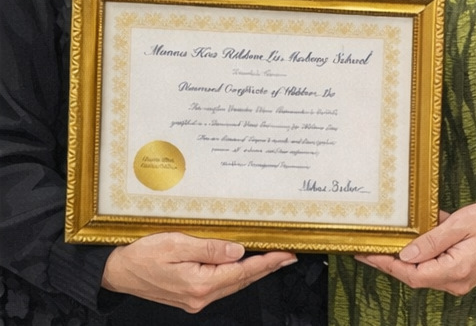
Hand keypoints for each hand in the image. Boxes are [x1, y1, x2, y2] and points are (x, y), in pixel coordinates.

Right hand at [101, 232, 296, 312]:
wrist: (119, 271)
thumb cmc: (143, 254)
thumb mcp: (176, 244)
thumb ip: (209, 248)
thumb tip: (238, 251)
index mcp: (199, 284)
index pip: (242, 272)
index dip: (267, 263)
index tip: (285, 254)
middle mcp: (200, 296)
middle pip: (241, 281)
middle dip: (266, 268)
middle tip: (287, 256)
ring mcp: (195, 299)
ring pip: (232, 284)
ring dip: (253, 272)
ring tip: (272, 260)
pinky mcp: (190, 296)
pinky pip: (221, 285)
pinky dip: (236, 275)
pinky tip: (243, 266)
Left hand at [357, 203, 475, 295]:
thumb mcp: (460, 224)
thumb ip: (432, 240)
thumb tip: (405, 254)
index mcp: (454, 271)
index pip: (411, 274)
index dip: (386, 265)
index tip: (367, 254)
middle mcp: (455, 281)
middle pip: (415, 276)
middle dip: (391, 262)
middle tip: (369, 247)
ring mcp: (460, 279)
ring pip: (424, 272)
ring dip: (405, 259)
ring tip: (384, 243)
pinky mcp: (462, 272)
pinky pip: (436, 266)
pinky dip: (422, 255)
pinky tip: (412, 240)